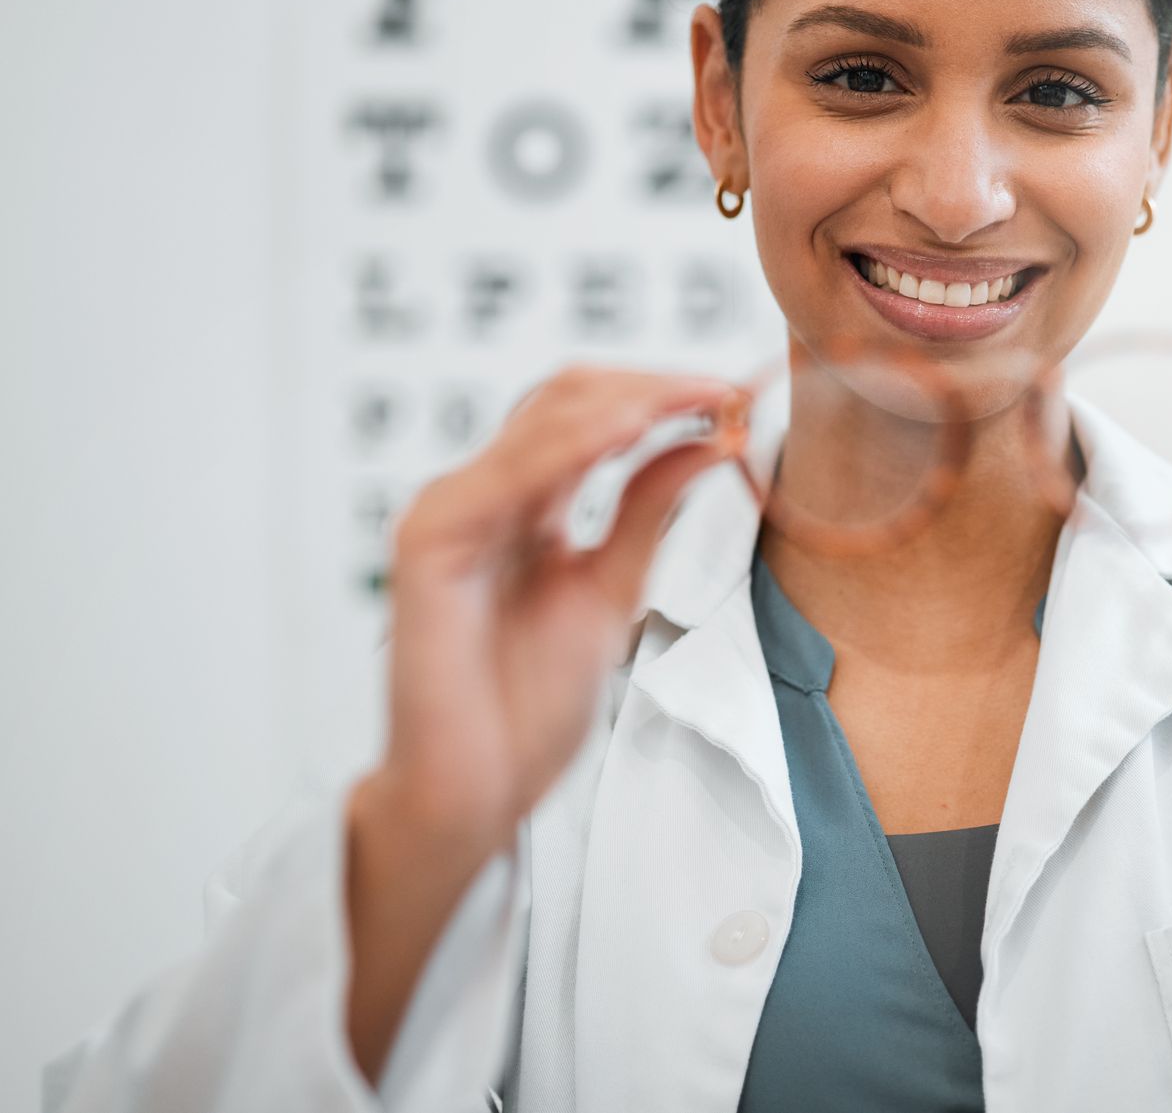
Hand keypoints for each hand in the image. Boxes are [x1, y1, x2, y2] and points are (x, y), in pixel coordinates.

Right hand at [373, 364, 744, 856]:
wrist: (477, 790)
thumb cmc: (527, 703)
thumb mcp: (612, 589)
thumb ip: (648, 512)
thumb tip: (707, 441)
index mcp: (526, 503)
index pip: (592, 412)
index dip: (666, 394)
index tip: (740, 397)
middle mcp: (484, 495)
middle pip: (568, 397)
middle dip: (655, 385)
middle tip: (729, 392)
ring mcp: (450, 513)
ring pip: (543, 420)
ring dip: (630, 401)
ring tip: (699, 398)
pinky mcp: (427, 546)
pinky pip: (507, 477)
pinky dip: (574, 445)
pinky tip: (630, 432)